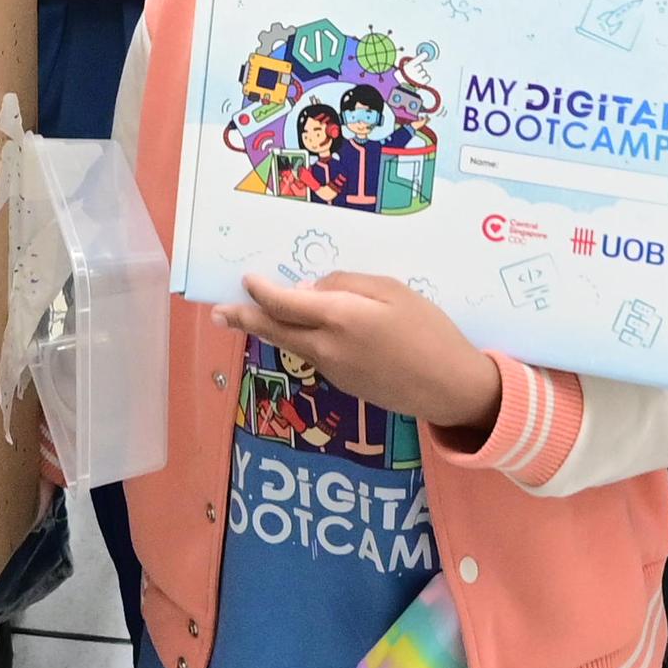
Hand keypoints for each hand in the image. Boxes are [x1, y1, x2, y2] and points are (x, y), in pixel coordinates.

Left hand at [228, 271, 498, 438]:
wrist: (449, 387)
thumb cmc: (429, 330)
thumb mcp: (392, 291)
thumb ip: (346, 285)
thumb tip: (307, 291)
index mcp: (338, 317)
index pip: (283, 302)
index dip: (260, 291)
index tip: (247, 280)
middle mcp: (326, 347)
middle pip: (274, 330)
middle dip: (243, 319)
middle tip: (218, 313)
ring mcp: (333, 370)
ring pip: (292, 344)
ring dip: (270, 329)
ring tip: (250, 317)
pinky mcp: (344, 385)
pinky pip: (314, 355)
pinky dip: (301, 340)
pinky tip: (306, 331)